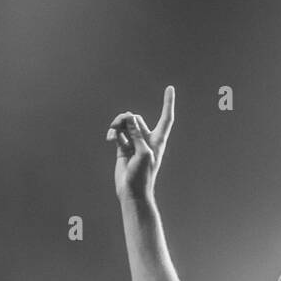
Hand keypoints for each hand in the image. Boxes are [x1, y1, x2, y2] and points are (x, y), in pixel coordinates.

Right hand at [107, 86, 174, 201]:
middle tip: (120, 124)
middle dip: (127, 118)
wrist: (132, 192)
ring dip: (118, 124)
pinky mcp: (123, 148)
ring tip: (112, 132)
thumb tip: (130, 118)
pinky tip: (110, 138)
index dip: (168, 103)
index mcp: (157, 140)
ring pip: (126, 124)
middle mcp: (146, 140)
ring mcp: (134, 143)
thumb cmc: (143, 176)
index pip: (166, 118)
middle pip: (137, 119)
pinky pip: (118, 133)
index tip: (170, 88)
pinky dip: (114, 133)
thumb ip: (137, 134)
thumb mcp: (143, 153)